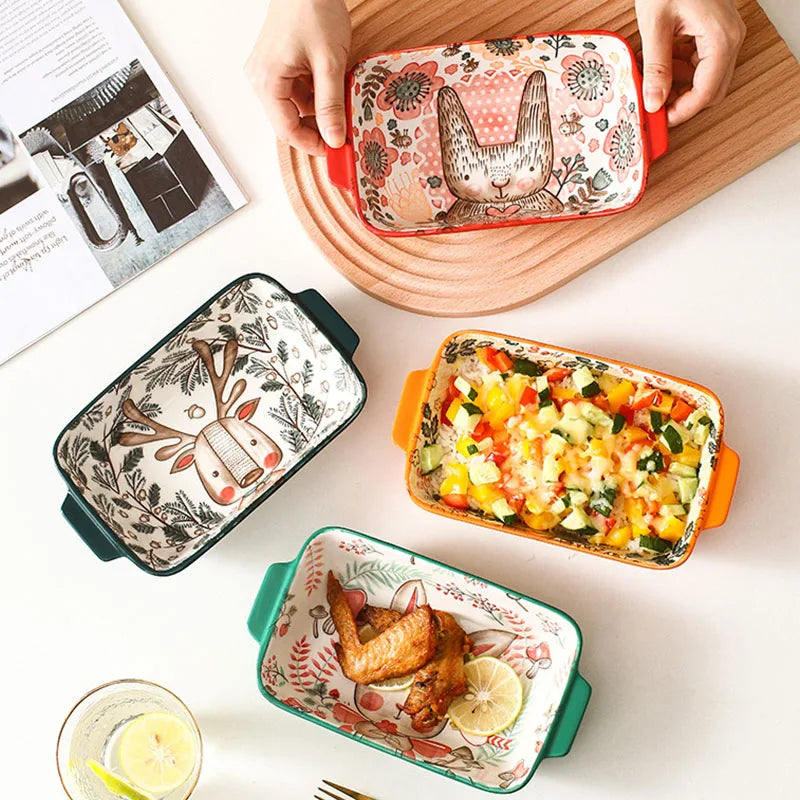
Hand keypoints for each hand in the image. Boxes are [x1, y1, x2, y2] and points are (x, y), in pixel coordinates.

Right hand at [246, 0, 351, 155]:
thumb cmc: (312, 9)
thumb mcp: (329, 62)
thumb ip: (331, 104)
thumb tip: (334, 138)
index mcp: (267, 82)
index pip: (286, 130)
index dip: (312, 144)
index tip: (336, 150)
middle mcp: (260, 79)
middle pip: (288, 121)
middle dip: (316, 128)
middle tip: (342, 131)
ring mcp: (267, 71)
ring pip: (294, 107)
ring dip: (318, 111)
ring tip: (340, 103)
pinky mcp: (276, 64)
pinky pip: (295, 91)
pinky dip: (314, 95)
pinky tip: (330, 87)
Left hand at [635, 0, 745, 125]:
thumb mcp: (655, 25)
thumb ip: (656, 68)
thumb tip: (654, 102)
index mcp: (721, 38)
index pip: (707, 92)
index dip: (682, 111)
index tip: (660, 120)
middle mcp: (730, 38)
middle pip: (711, 89)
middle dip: (682, 101)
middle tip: (654, 105)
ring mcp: (725, 34)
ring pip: (706, 77)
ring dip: (679, 84)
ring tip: (652, 78)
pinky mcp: (715, 31)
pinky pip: (701, 61)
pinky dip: (680, 68)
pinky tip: (660, 62)